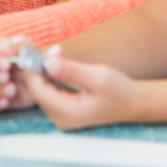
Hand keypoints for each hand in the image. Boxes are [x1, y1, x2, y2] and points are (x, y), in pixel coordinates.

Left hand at [23, 46, 137, 129]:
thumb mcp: (98, 77)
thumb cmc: (120, 91)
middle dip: (38, 67)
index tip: (32, 48)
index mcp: (67, 113)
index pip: (38, 89)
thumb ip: (72, 71)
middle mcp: (60, 118)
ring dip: (44, 70)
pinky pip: (49, 91)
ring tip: (56, 52)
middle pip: (37, 90)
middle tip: (51, 47)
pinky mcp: (64, 110)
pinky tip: (57, 63)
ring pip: (41, 90)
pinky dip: (50, 76)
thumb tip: (47, 63)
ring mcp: (61, 116)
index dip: (32, 68)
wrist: (134, 103)